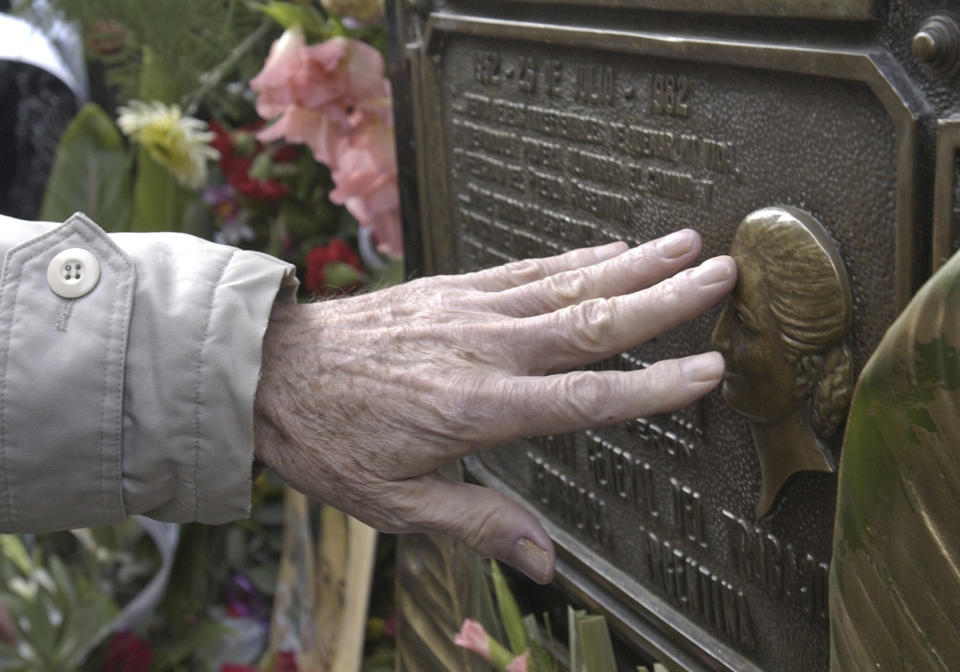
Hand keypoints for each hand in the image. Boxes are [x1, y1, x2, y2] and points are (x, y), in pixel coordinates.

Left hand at [253, 229, 735, 583]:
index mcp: (476, 408)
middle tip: (724, 276)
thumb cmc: (326, 440)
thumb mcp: (395, 503)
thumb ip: (478, 524)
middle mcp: (482, 350)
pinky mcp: (451, 289)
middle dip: (664, 301)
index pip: (584, 399)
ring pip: (566, 284)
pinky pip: (524, 269)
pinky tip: (608, 246)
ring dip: (632, 264)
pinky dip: (573, 257)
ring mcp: (467, 310)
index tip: (710, 370)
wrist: (265, 370)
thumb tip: (544, 560)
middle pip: (590, 323)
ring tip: (687, 245)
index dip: (652, 388)